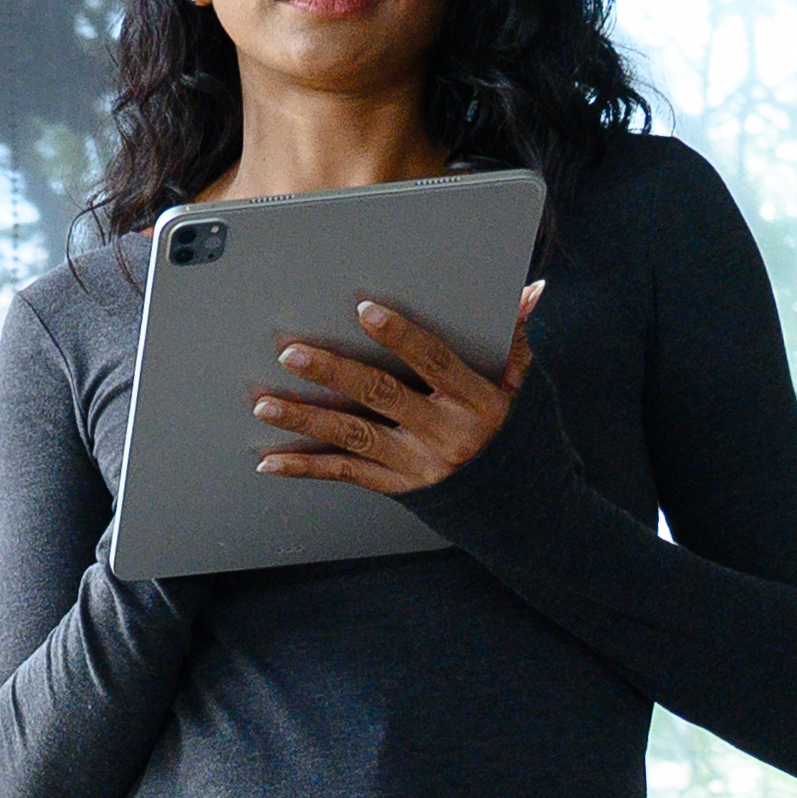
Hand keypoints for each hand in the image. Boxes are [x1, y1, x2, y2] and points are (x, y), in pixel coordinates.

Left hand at [253, 279, 543, 496]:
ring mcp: (415, 463)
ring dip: (305, 419)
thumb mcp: (525, 388)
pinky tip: (270, 461)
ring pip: (352, 437)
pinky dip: (305, 467)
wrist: (518, 507)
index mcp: (476, 401)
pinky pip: (345, 474)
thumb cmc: (518, 437)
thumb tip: (531, 290)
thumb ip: (519, 339)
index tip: (365, 311)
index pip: (433, 361)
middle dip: (333, 372)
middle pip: (380, 395)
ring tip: (265, 403)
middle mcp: (441, 433)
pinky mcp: (396, 486)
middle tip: (292, 353)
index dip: (400, 336)